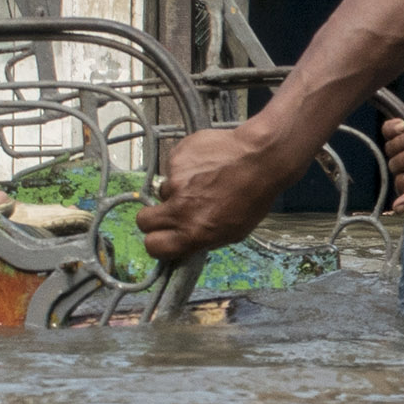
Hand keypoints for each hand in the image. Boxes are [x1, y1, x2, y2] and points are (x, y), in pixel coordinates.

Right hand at [137, 121, 294, 262]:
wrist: (261, 159)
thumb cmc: (253, 198)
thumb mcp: (233, 232)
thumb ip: (202, 238)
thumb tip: (184, 240)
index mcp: (192, 232)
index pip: (153, 246)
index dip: (157, 242)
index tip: (163, 237)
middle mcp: (178, 208)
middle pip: (143, 220)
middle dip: (153, 218)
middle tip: (172, 211)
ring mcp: (174, 180)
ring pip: (163, 190)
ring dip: (178, 189)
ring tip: (203, 181)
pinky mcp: (176, 157)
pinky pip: (173, 167)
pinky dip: (186, 167)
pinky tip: (206, 164)